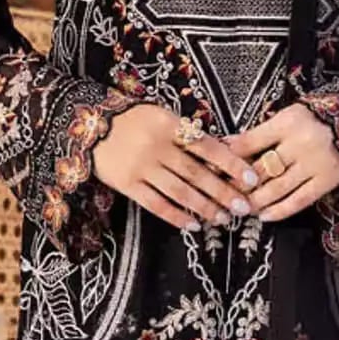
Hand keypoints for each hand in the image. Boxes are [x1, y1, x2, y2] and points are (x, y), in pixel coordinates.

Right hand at [93, 104, 259, 230]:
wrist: (87, 124)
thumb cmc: (131, 118)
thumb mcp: (160, 115)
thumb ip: (185, 133)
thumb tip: (218, 155)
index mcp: (170, 125)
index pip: (208, 147)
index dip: (231, 164)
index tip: (251, 178)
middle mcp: (158, 147)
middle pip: (197, 174)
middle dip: (223, 192)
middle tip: (243, 207)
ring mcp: (141, 168)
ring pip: (180, 192)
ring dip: (204, 207)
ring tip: (223, 219)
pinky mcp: (127, 185)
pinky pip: (156, 204)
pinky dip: (176, 216)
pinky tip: (193, 224)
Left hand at [230, 103, 338, 219]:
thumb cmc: (315, 120)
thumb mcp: (286, 117)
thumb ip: (260, 133)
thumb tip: (227, 145)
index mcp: (287, 122)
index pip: (250, 142)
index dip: (229, 158)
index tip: (213, 168)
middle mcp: (300, 143)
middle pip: (261, 169)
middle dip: (238, 184)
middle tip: (222, 195)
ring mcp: (314, 164)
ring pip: (277, 188)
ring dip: (255, 201)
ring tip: (241, 207)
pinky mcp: (326, 181)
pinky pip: (299, 200)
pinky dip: (279, 211)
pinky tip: (264, 216)